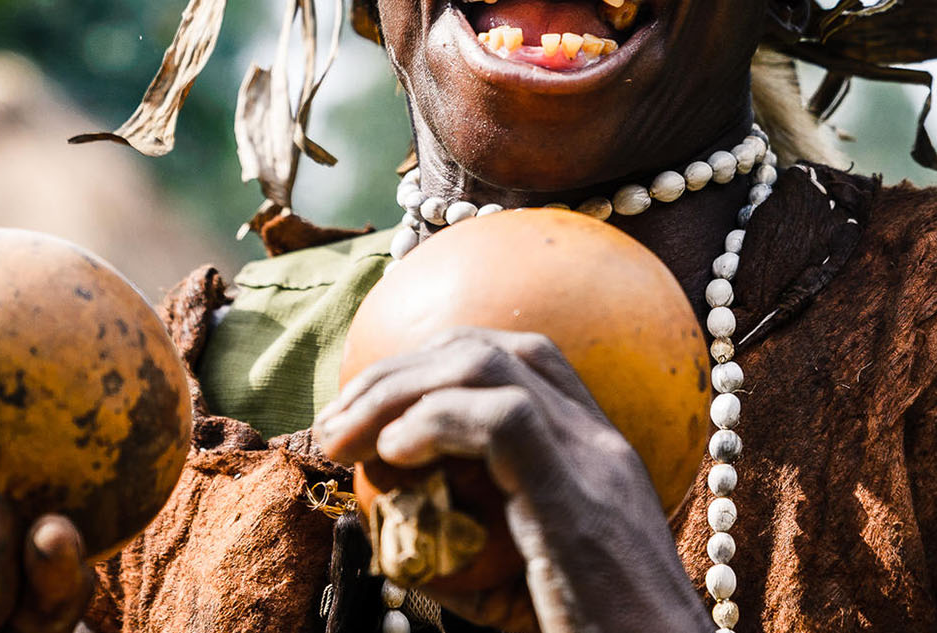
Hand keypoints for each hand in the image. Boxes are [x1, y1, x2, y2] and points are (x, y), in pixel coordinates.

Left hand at [314, 328, 706, 632]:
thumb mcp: (535, 589)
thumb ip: (480, 550)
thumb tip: (397, 538)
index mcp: (596, 454)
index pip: (520, 358)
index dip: (437, 363)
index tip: (376, 405)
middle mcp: (599, 442)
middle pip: (489, 347)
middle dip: (398, 369)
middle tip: (337, 420)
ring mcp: (593, 462)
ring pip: (486, 364)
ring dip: (396, 389)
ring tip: (345, 434)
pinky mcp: (576, 498)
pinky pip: (499, 420)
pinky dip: (432, 422)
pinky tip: (391, 454)